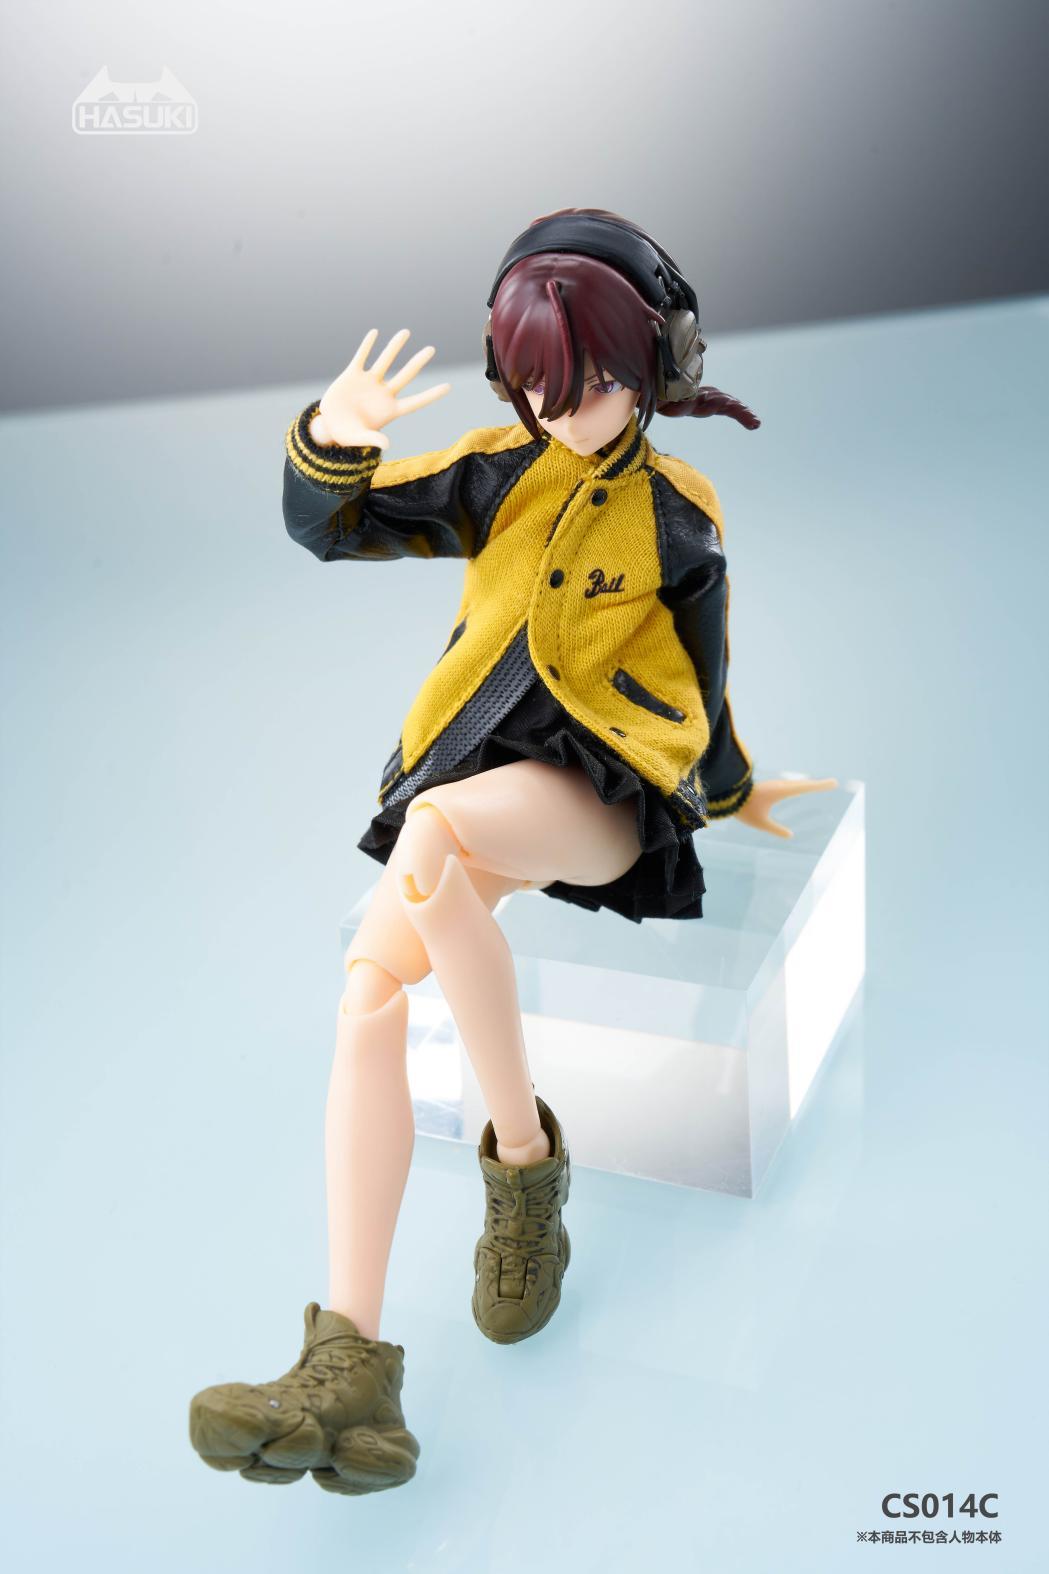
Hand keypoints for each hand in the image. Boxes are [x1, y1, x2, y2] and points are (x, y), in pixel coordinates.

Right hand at [310, 328, 451, 450]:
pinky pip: (361, 357)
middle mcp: (383, 393)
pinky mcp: (352, 375)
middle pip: (405, 375)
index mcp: (390, 410)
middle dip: (418, 362)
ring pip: (385, 361)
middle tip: (431, 349)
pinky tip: (374, 333)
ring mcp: (368, 382)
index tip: (448, 387)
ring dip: (395, 347)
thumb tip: (386, 444)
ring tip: (406, 332)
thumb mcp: (359, 438)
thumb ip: (373, 439)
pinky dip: (366, 346)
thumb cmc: (347, 434)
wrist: (329, 425)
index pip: (415, 402)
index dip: (431, 395)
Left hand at [733, 776, 837, 838]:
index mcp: (781, 791)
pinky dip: (797, 786)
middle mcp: (780, 785)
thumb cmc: (744, 808)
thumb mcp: (761, 822)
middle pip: (804, 784)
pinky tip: (798, 789)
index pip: (806, 787)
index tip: (834, 783)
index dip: (820, 786)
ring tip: (820, 786)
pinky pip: (788, 786)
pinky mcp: (769, 787)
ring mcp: (774, 784)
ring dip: (808, 785)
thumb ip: (776, 829)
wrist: (727, 794)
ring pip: (796, 784)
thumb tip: (790, 835)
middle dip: (818, 784)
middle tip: (833, 783)